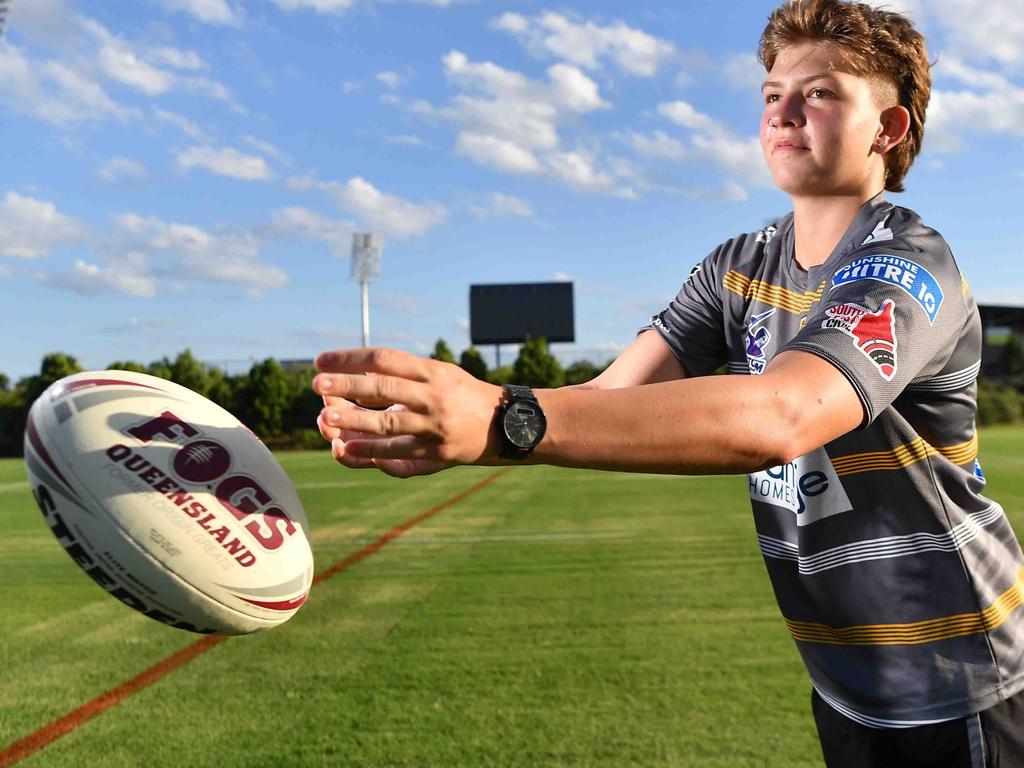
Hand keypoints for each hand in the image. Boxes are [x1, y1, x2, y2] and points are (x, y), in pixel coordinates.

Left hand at [313, 348, 504, 477]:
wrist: (505, 426)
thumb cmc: (462, 396)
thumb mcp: (439, 376)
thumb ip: (403, 379)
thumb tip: (357, 383)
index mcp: (432, 371)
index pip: (385, 358)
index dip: (351, 358)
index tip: (321, 361)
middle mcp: (433, 396)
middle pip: (384, 386)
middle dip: (347, 385)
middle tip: (317, 384)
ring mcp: (435, 426)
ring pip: (388, 423)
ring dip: (354, 420)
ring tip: (324, 417)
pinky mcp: (437, 453)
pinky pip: (398, 452)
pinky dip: (370, 451)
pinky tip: (345, 449)